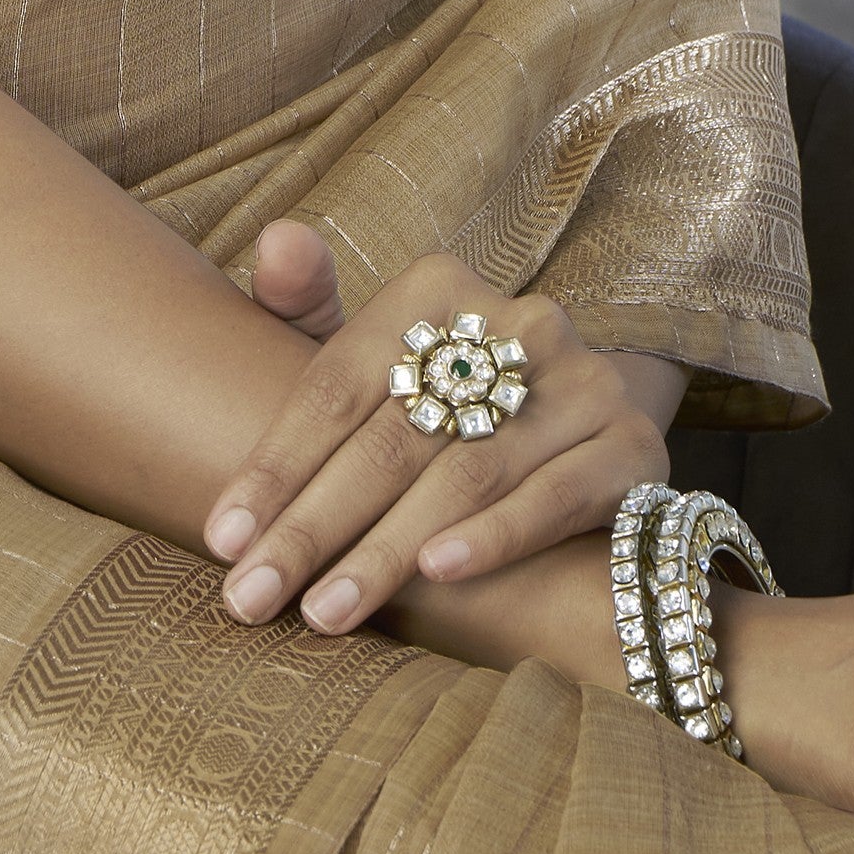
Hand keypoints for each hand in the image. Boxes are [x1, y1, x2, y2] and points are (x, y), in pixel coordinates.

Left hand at [204, 238, 672, 632]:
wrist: (584, 413)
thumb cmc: (440, 393)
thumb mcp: (373, 346)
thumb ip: (308, 305)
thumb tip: (279, 242)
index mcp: (434, 289)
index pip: (337, 384)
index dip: (274, 464)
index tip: (222, 537)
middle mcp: (514, 323)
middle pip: (390, 437)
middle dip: (313, 526)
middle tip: (252, 597)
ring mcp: (580, 383)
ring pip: (462, 475)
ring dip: (386, 549)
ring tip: (324, 611)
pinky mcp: (630, 447)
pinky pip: (551, 497)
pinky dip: (493, 537)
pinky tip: (436, 575)